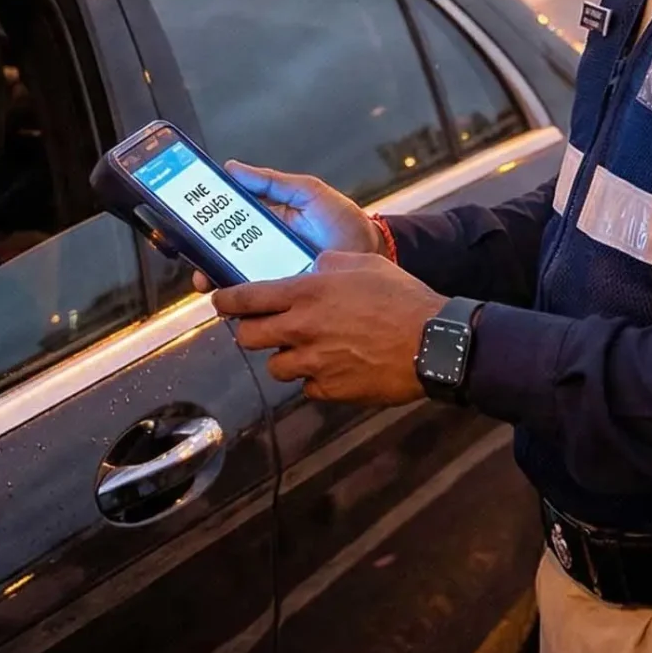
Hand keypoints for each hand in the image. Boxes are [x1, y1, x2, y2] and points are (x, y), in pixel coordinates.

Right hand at [175, 160, 382, 294]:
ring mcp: (274, 279)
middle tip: (195, 262)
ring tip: (209, 283)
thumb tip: (231, 168)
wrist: (374, 252)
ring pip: (235, 286)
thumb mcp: (307, 192)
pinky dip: (244, 305)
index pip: (225, 228)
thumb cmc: (343, 220)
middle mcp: (264, 254)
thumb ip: (271, 182)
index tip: (184, 225)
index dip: (203, 229)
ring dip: (218, 285)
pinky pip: (260, 305)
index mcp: (264, 226)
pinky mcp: (287, 301)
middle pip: (222, 260)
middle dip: (203, 263)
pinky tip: (236, 302)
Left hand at [212, 250, 442, 405]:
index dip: (226, 300)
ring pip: (276, 367)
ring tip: (307, 349)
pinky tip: (333, 367)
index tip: (219, 301)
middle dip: (251, 332)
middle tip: (263, 328)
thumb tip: (311, 267)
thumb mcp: (362, 263)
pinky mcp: (331, 390)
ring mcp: (314, 363)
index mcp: (306, 294)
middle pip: (248, 338)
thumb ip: (327, 262)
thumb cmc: (401, 298)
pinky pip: (307, 388)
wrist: (433, 343)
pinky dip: (314, 380)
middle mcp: (302, 330)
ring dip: (285, 358)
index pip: (246, 298)